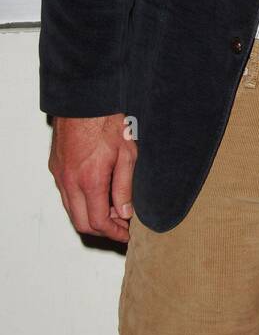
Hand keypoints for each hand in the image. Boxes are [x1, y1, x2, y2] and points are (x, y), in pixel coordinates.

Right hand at [48, 113, 136, 241]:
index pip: (98, 222)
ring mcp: (59, 175)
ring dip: (90, 216)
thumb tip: (125, 212)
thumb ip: (124, 187)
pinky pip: (65, 195)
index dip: (113, 233)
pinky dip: (80, 202)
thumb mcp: (127, 154)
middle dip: (102, 229)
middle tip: (120, 225)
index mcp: (90, 180)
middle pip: (82, 222)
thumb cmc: (107, 121)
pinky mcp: (55, 167)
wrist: (85, 100)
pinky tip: (97, 193)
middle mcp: (70, 182)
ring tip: (112, 209)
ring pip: (71, 210)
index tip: (125, 234)